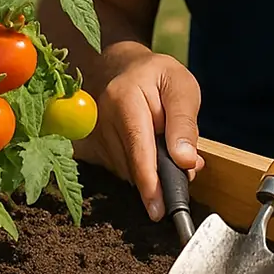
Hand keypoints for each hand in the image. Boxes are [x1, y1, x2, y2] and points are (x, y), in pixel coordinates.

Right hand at [74, 43, 201, 221]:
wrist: (120, 65)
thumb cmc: (156, 75)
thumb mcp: (181, 87)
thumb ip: (184, 123)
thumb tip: (185, 162)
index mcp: (124, 98)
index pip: (137, 147)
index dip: (149, 182)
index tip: (157, 208)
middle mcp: (101, 116)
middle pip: (131, 165)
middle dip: (159, 177)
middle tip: (184, 167)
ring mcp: (91, 131)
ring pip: (125, 170)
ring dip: (148, 172)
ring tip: (164, 146)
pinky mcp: (89, 143)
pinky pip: (117, 167)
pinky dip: (135, 166)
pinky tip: (145, 148)